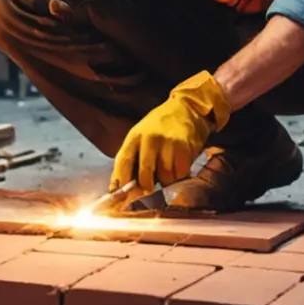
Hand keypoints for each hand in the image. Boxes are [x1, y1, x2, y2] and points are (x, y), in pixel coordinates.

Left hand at [111, 71, 231, 192]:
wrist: (186, 108)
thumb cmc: (158, 126)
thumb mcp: (139, 135)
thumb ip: (130, 158)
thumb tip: (117, 188)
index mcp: (135, 135)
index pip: (124, 161)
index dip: (120, 181)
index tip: (120, 196)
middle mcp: (151, 139)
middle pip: (145, 175)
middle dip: (146, 187)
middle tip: (148, 188)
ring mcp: (169, 144)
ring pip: (165, 178)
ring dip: (165, 181)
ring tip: (166, 170)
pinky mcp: (185, 149)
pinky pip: (180, 175)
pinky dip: (178, 176)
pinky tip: (178, 167)